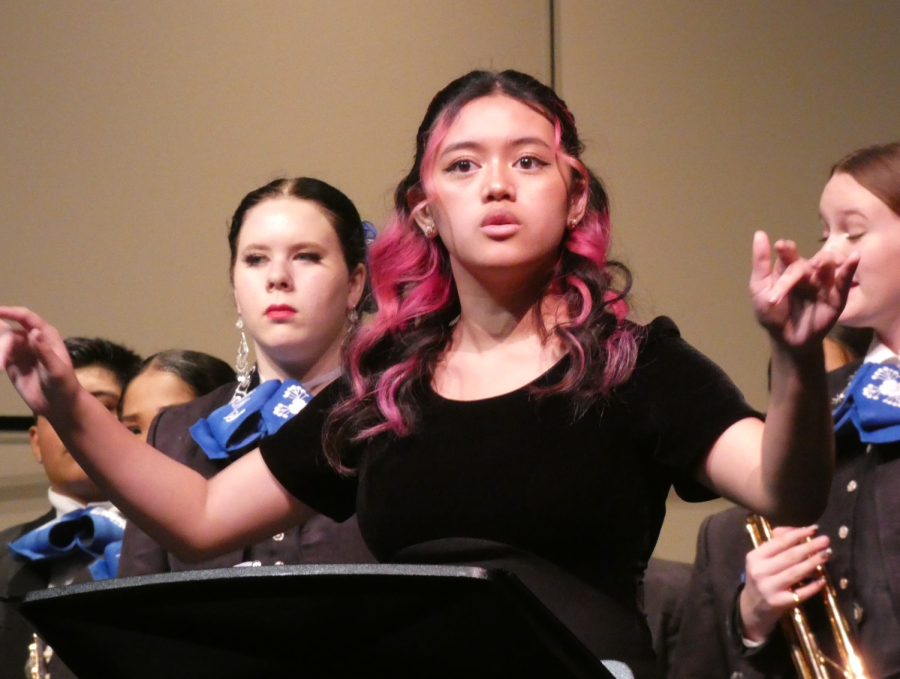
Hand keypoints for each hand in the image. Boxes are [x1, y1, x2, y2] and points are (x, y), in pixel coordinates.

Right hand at [0, 307, 79, 416]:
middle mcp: (32, 340)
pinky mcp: (11, 365)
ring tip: (1, 369)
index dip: (10, 312)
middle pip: (9, 334)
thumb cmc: (64, 385)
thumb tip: (33, 332)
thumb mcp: (57, 369)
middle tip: (2, 365)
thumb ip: (44, 352)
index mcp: (46, 336)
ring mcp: (21, 352)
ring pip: (2, 344)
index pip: (26, 318)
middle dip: (2, 344)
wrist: (60, 406)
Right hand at [739, 525, 829, 641]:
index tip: (814, 529)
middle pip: (790, 556)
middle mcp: (760, 571)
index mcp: (755, 557)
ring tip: (827, 554)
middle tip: (826, 540)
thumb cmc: (761, 577)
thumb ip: (776, 542)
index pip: (779, 542)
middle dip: (809, 546)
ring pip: (796, 572)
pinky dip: (813, 586)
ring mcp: (770, 588)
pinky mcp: (780, 603)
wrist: (752, 607)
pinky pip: (801, 592)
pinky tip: (822, 579)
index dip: (798, 534)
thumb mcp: (762, 559)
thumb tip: (796, 529)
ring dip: (814, 562)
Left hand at [750, 232, 857, 348]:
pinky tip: (854, 257)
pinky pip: (844, 279)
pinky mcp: (836, 296)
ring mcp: (822, 283)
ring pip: (827, 264)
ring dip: (824, 262)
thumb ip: (761, 263)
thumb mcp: (760, 288)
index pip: (788, 256)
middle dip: (794, 273)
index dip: (786, 250)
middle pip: (805, 263)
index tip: (781, 246)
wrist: (786, 339)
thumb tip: (759, 233)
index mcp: (788, 269)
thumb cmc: (772, 314)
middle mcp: (807, 273)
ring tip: (819, 265)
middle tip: (785, 286)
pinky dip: (849, 268)